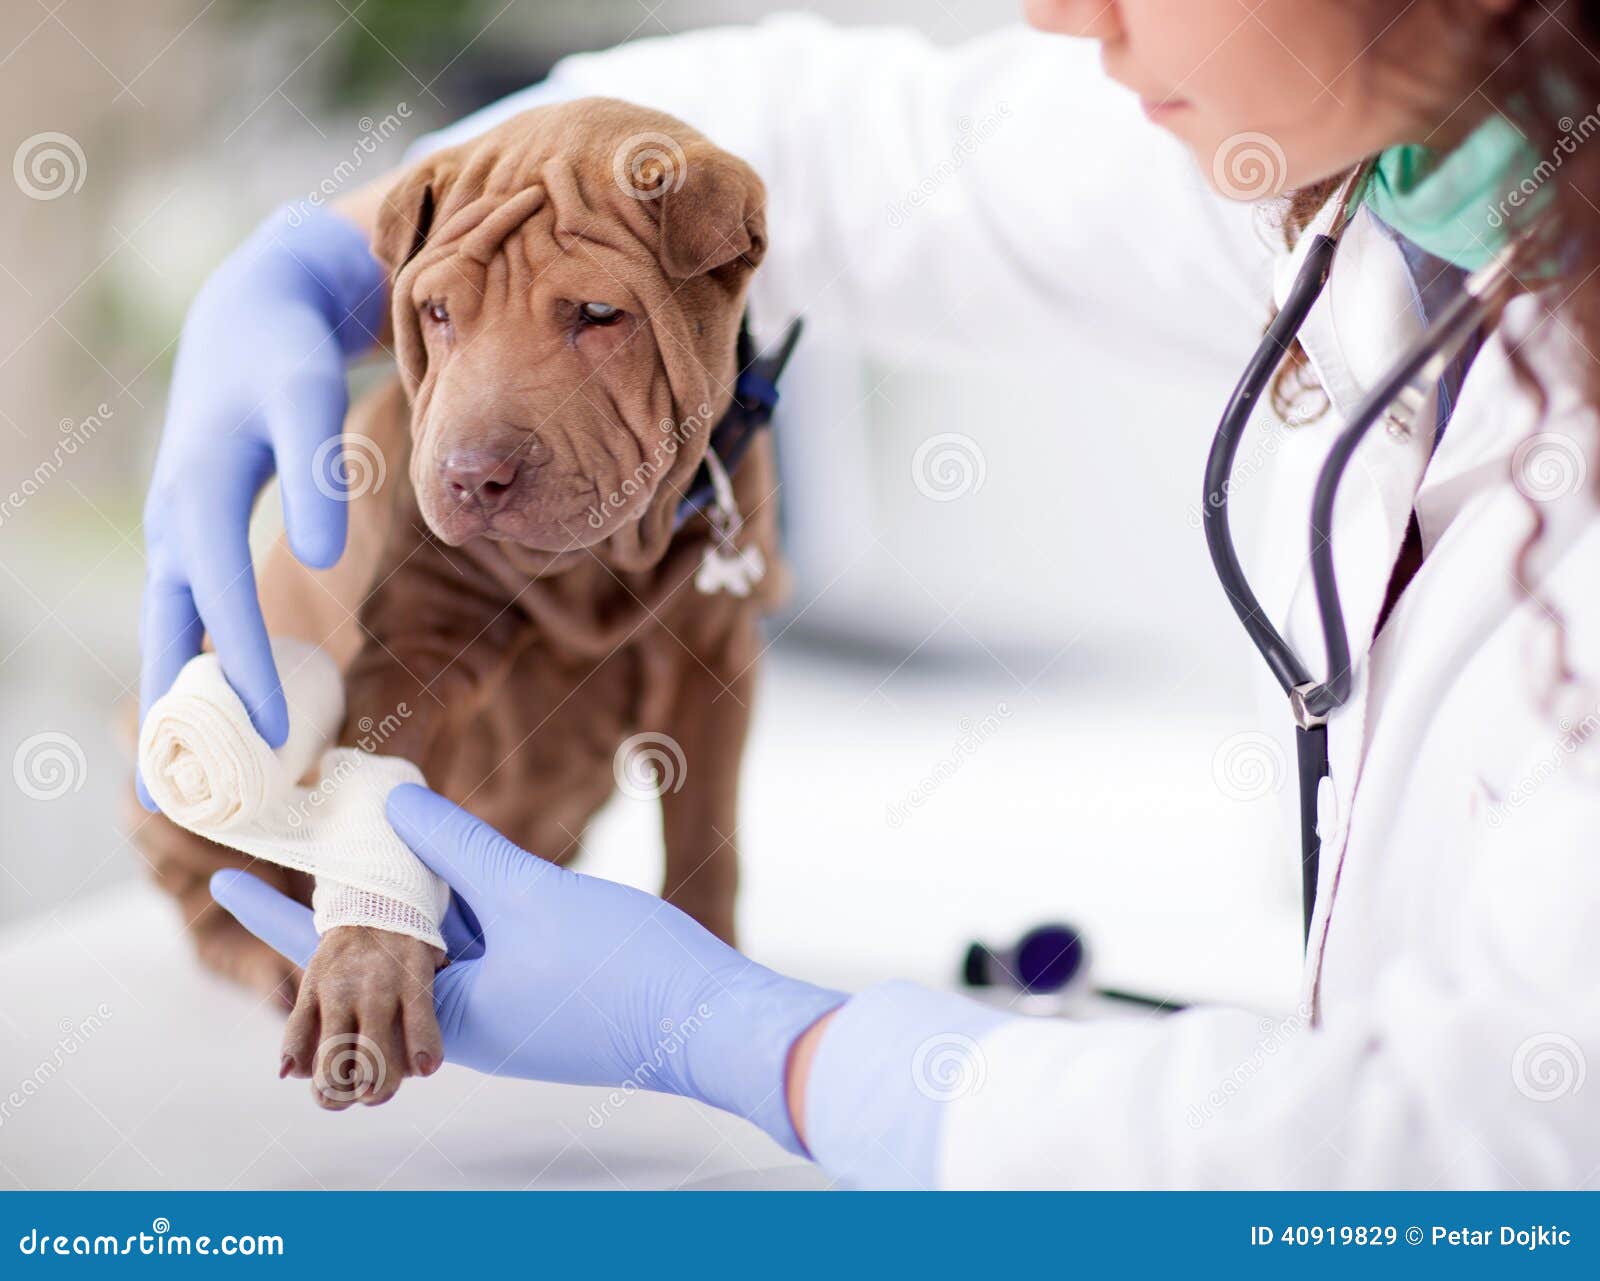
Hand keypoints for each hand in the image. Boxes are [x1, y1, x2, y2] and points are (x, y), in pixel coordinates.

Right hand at [139, 206, 384, 802]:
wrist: (251, 311)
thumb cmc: (287, 354)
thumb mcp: (306, 395)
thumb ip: (316, 470)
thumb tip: (322, 560)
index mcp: (198, 493)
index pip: (219, 601)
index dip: (244, 669)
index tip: (278, 736)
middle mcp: (173, 517)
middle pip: (168, 631)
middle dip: (180, 712)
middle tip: (183, 802)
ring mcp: (173, 525)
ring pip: (164, 625)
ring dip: (170, 699)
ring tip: (170, 784)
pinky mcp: (189, 528)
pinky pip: (181, 609)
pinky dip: (185, 662)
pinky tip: (205, 710)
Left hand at [210, 784, 844, 1152]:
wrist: (711, 1020)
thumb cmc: (622, 970)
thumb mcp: (532, 895)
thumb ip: (460, 848)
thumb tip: (392, 806)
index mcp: (446, 1012)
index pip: (341, 957)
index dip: (281, 912)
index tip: (224, 879)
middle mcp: (465, 1019)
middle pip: (386, 950)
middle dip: (349, 893)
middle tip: (305, 839)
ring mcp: (506, 1008)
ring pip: (439, 941)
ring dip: (410, 892)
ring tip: (373, 837)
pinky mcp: (542, 991)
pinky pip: (482, 944)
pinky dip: (463, 902)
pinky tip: (456, 857)